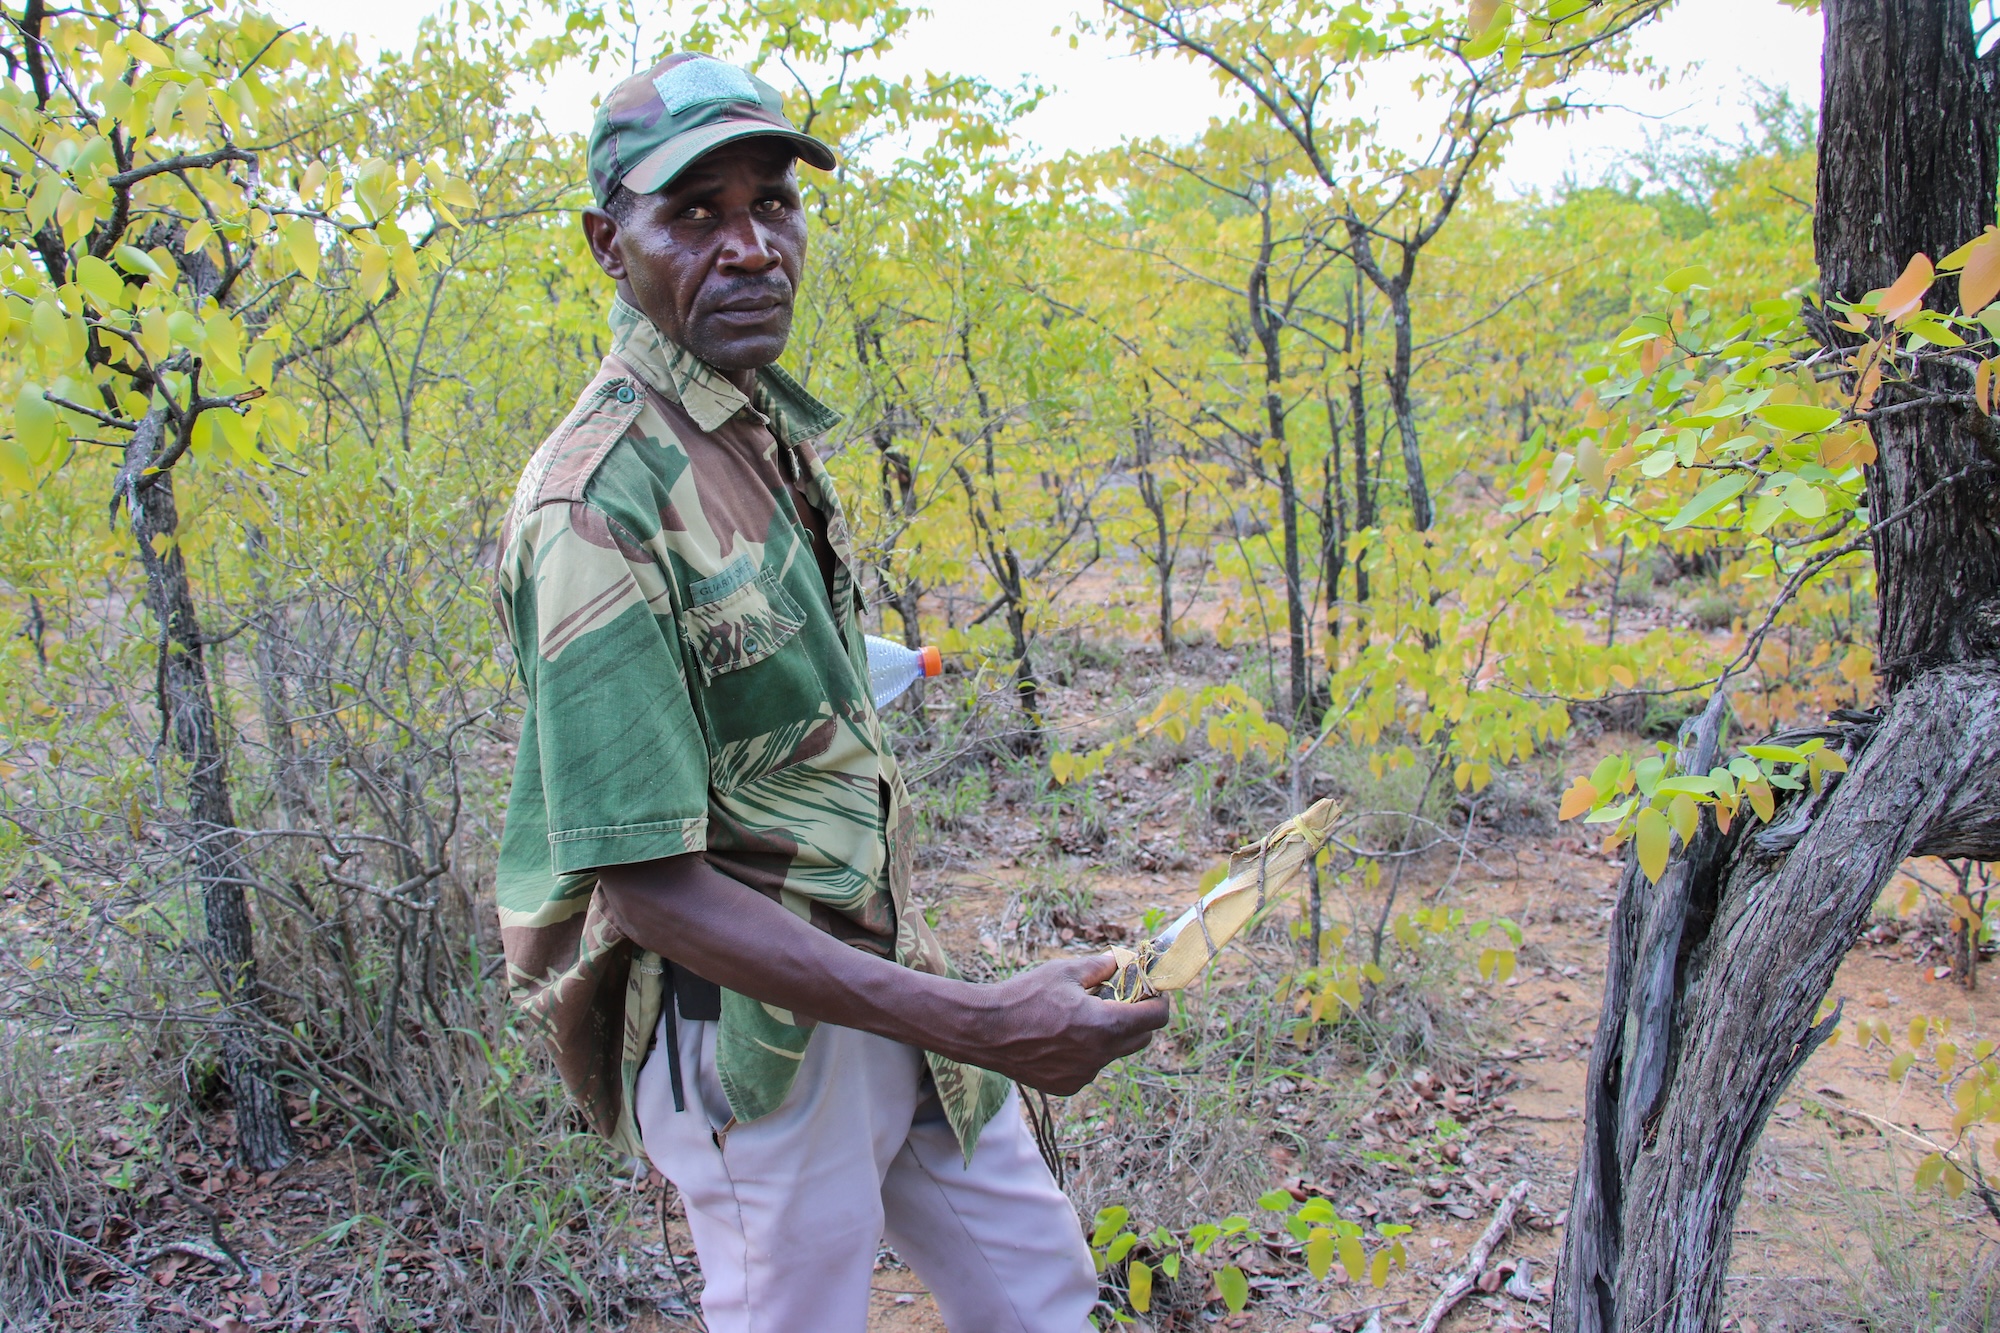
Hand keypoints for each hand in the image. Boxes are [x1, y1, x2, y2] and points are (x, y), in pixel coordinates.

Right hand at [962, 954, 1168, 1094]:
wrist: (985, 1031)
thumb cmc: (1023, 996)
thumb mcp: (1065, 972)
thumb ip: (1102, 967)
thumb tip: (1125, 961)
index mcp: (1104, 1025)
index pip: (1155, 1018)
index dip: (1158, 1001)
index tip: (1151, 991)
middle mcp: (1099, 1055)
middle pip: (1140, 1038)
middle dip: (1136, 1018)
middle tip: (1118, 1000)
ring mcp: (1084, 1074)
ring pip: (1114, 1053)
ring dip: (1110, 1035)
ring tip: (1080, 1018)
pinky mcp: (1068, 1086)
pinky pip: (1091, 1067)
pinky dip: (1087, 1052)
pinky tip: (1062, 1038)